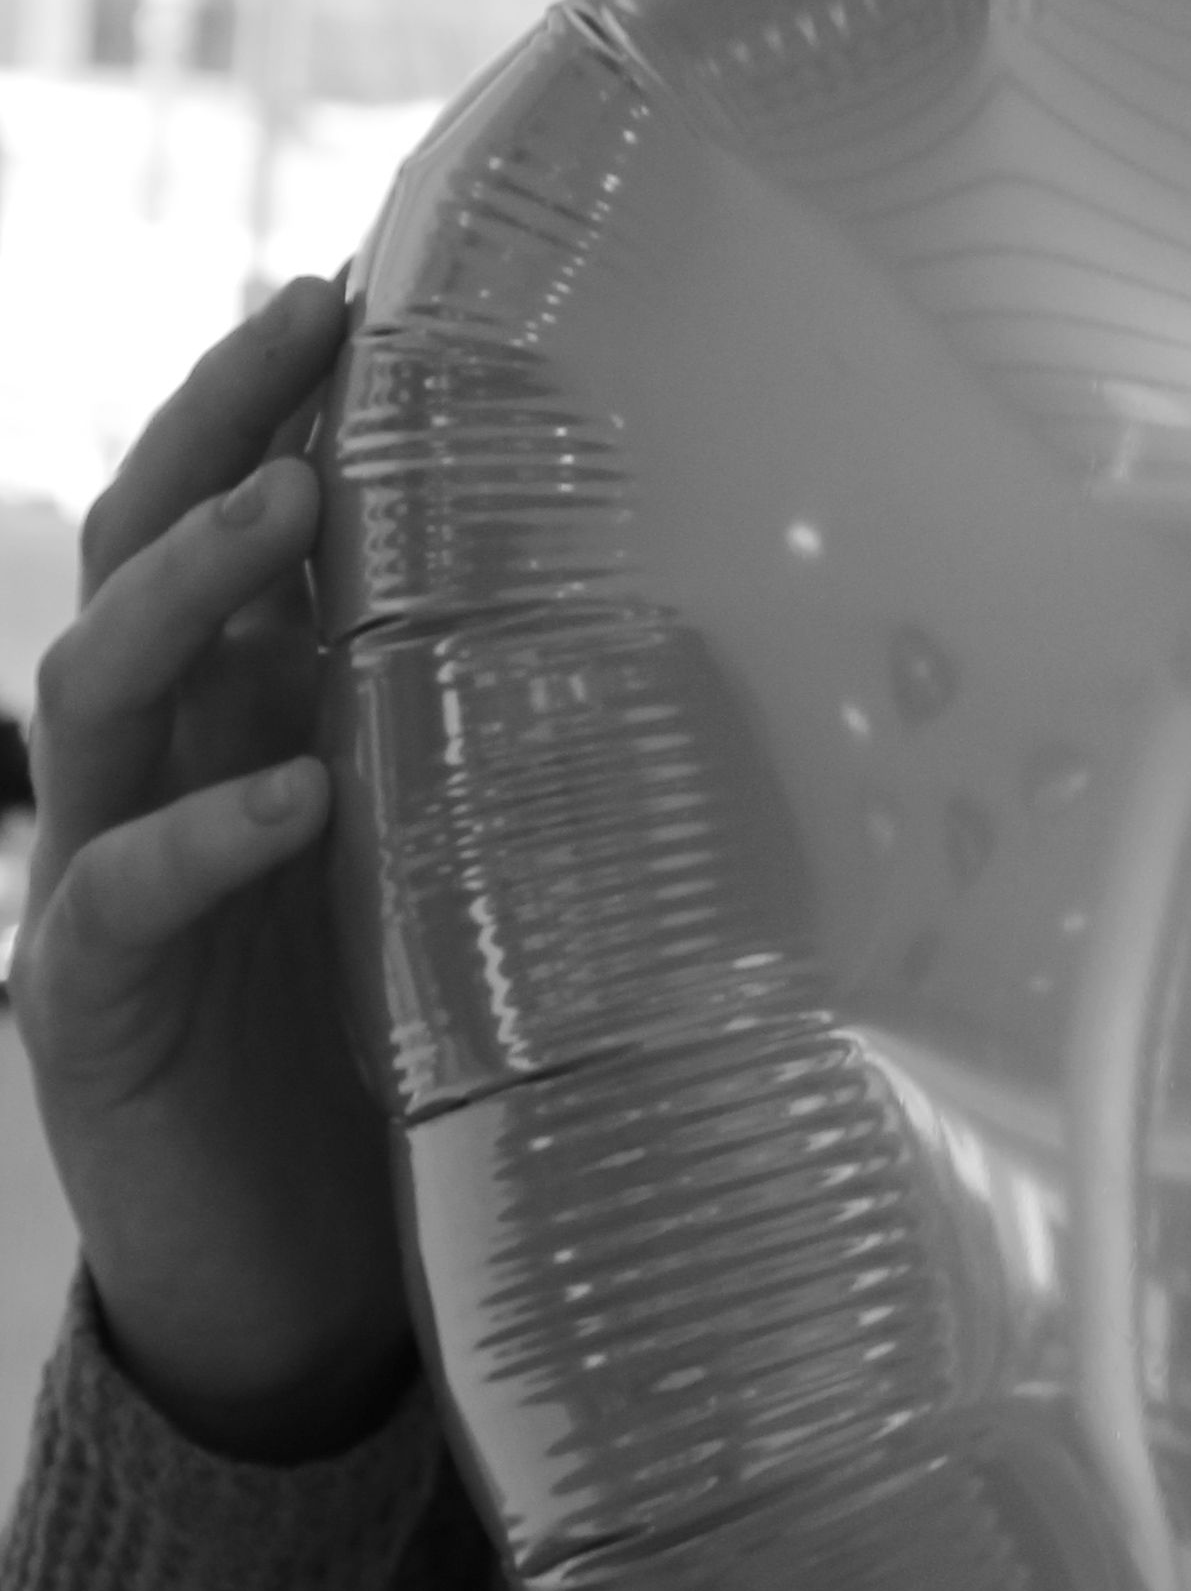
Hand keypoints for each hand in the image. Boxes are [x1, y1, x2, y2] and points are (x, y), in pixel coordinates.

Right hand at [14, 277, 413, 1458]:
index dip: (277, 410)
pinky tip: (295, 799)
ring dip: (191, 586)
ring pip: (92, 688)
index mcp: (245, 725)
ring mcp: (100, 884)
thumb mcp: (479, 893)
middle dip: (209, 425)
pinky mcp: (88, 1012)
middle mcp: (158, 778)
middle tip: (300, 317)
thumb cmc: (397, 1080)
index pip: (234, 528)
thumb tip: (701, 645)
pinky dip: (200, 839)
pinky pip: (113, 897)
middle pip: (137, 553)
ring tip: (289, 510)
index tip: (363, 291)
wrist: (303, 1299)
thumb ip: (528, 774)